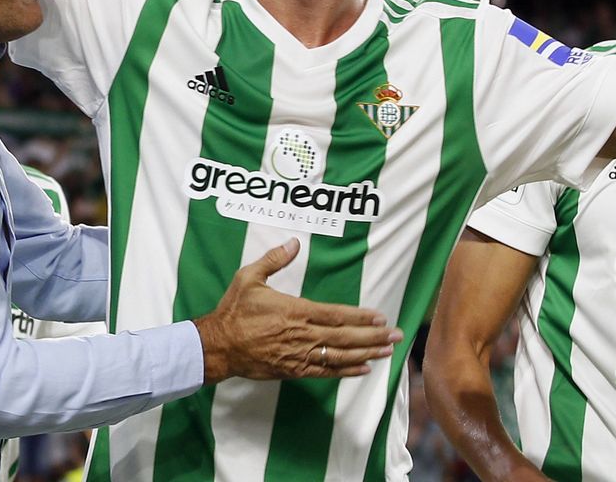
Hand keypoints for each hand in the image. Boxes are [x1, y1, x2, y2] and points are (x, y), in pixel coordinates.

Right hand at [194, 239, 401, 383]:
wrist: (219, 345)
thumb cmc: (234, 310)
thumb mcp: (248, 278)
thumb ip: (273, 260)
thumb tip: (294, 243)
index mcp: (294, 311)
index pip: (335, 314)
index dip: (360, 317)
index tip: (380, 316)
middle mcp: (301, 334)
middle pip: (344, 337)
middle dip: (373, 336)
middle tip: (397, 335)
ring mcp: (298, 355)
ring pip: (339, 356)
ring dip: (366, 353)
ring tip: (388, 351)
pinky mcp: (293, 370)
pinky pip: (325, 372)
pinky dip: (346, 370)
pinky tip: (364, 368)